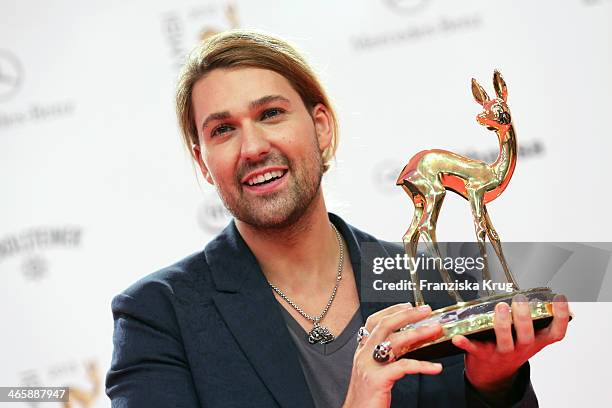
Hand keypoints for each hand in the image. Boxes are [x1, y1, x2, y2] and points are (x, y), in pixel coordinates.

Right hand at [343, 303, 443, 407]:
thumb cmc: (368, 395)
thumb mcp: (374, 370)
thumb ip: (385, 356)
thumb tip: (408, 343)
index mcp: (363, 350)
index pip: (374, 321)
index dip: (391, 310)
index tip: (408, 305)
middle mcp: (363, 354)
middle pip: (385, 324)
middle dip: (407, 315)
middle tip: (426, 310)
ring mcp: (369, 365)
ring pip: (395, 341)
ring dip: (418, 333)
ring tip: (435, 330)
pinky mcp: (377, 379)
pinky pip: (404, 367)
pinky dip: (423, 365)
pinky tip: (435, 367)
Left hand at [452, 294, 569, 396]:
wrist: (493, 374)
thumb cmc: (512, 348)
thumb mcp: (529, 337)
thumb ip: (534, 321)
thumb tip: (541, 295)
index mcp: (536, 342)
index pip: (556, 333)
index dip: (560, 317)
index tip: (559, 299)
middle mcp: (522, 348)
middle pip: (527, 336)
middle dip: (524, 318)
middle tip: (520, 301)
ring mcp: (502, 353)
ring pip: (505, 342)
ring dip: (502, 325)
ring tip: (500, 308)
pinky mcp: (482, 355)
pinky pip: (474, 349)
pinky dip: (466, 343)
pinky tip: (458, 336)